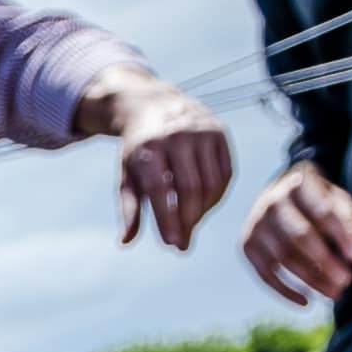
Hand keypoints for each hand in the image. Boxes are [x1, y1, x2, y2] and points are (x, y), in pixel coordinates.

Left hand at [106, 87, 231, 251]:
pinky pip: (225, 173)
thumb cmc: (138, 151)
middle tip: (182, 243)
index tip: (173, 244)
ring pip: (211, 183)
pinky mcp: (220, 133)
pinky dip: (217, 196)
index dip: (168, 219)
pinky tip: (204, 206)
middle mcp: (177, 137)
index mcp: (148, 149)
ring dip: (203, 211)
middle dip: (188, 220)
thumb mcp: (126, 176)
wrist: (156, 107)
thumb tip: (126, 242)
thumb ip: (128, 209)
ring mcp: (202, 133)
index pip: (160, 191)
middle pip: (190, 189)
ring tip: (190, 225)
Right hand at [241, 161, 351, 305]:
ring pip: (283, 259)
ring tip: (334, 294)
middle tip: (346, 281)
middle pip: (299, 238)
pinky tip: (307, 302)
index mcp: (298, 184)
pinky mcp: (247, 246)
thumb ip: (347, 220)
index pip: (322, 212)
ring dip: (310, 280)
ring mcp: (255, 226)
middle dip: (324, 262)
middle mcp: (271, 204)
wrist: (278, 194)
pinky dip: (285, 291)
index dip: (340, 235)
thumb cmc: (316, 200)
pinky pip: (265, 274)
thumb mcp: (335, 200)